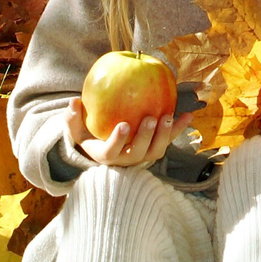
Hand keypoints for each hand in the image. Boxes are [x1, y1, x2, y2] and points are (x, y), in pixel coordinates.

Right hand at [66, 96, 186, 168]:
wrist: (105, 146)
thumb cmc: (89, 134)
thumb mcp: (76, 128)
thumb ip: (72, 117)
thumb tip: (73, 102)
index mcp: (106, 155)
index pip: (111, 151)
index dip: (118, 140)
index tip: (123, 125)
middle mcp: (126, 159)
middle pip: (138, 152)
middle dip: (145, 137)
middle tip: (150, 118)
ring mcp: (142, 156)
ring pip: (155, 151)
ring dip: (164, 135)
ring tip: (169, 116)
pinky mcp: (154, 150)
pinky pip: (168, 140)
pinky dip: (179, 129)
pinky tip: (188, 115)